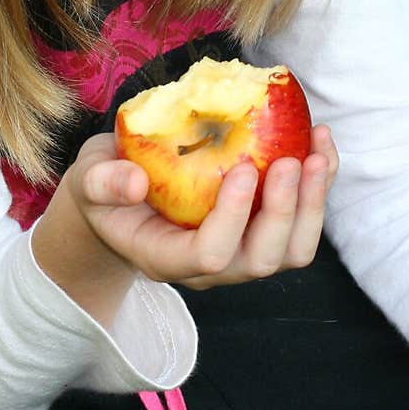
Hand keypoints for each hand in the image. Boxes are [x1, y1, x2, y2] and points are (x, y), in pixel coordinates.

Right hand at [68, 123, 338, 290]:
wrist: (118, 200)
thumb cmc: (103, 189)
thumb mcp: (88, 180)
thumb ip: (102, 183)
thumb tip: (134, 183)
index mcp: (166, 257)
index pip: (210, 255)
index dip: (233, 217)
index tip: (242, 167)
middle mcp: (211, 266)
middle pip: (261, 260)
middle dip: (284, 212)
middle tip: (292, 159)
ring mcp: (240, 252)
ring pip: (292, 250)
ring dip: (313, 203)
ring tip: (319, 152)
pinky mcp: (258, 230)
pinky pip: (301, 221)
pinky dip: (318, 186)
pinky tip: (320, 143)